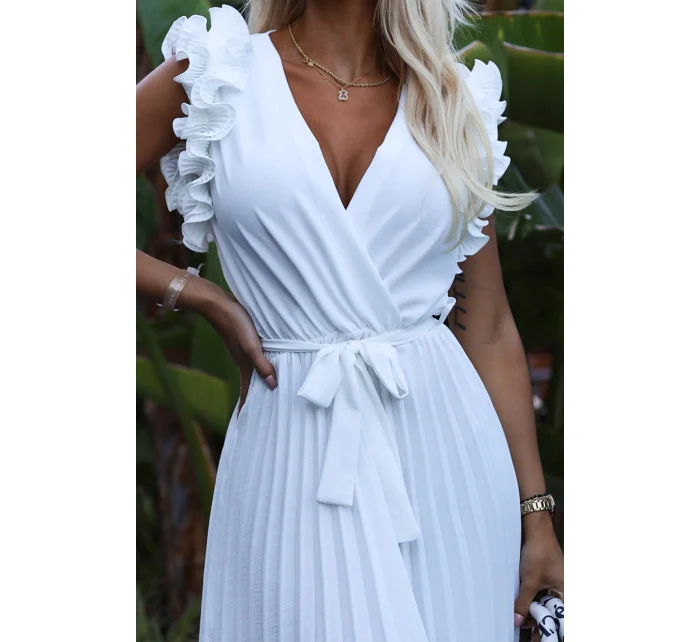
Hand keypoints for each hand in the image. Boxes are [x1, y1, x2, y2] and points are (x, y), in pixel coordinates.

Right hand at [201, 288, 277, 409]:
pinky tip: (270, 362)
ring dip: (261, 381)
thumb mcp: (251, 345)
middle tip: (265, 413)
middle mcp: (244, 361)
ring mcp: (244, 350)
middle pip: (252, 384)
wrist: (218, 303)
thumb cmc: (235, 323)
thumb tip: (273, 385)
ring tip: (271, 390)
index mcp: (244, 365)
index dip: (246, 407)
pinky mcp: (246, 340)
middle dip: (256, 398)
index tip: (246, 423)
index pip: (246, 392)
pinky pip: (256, 358)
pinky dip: (262, 365)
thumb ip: (262, 364)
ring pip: (255, 371)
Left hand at [514, 513, 563, 630]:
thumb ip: (523, 602)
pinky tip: (521, 604)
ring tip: (521, 616)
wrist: (535, 528)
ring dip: (533, 609)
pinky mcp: (544, 577)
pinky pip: (539, 594)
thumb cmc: (539, 551)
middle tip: (525, 626)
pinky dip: (531, 599)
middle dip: (540, 619)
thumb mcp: (529, 580)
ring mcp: (554, 583)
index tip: (538, 636)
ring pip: (544, 603)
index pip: (561, 617)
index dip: (550, 627)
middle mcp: (563, 589)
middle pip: (552, 611)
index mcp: (566, 592)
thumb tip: (517, 620)